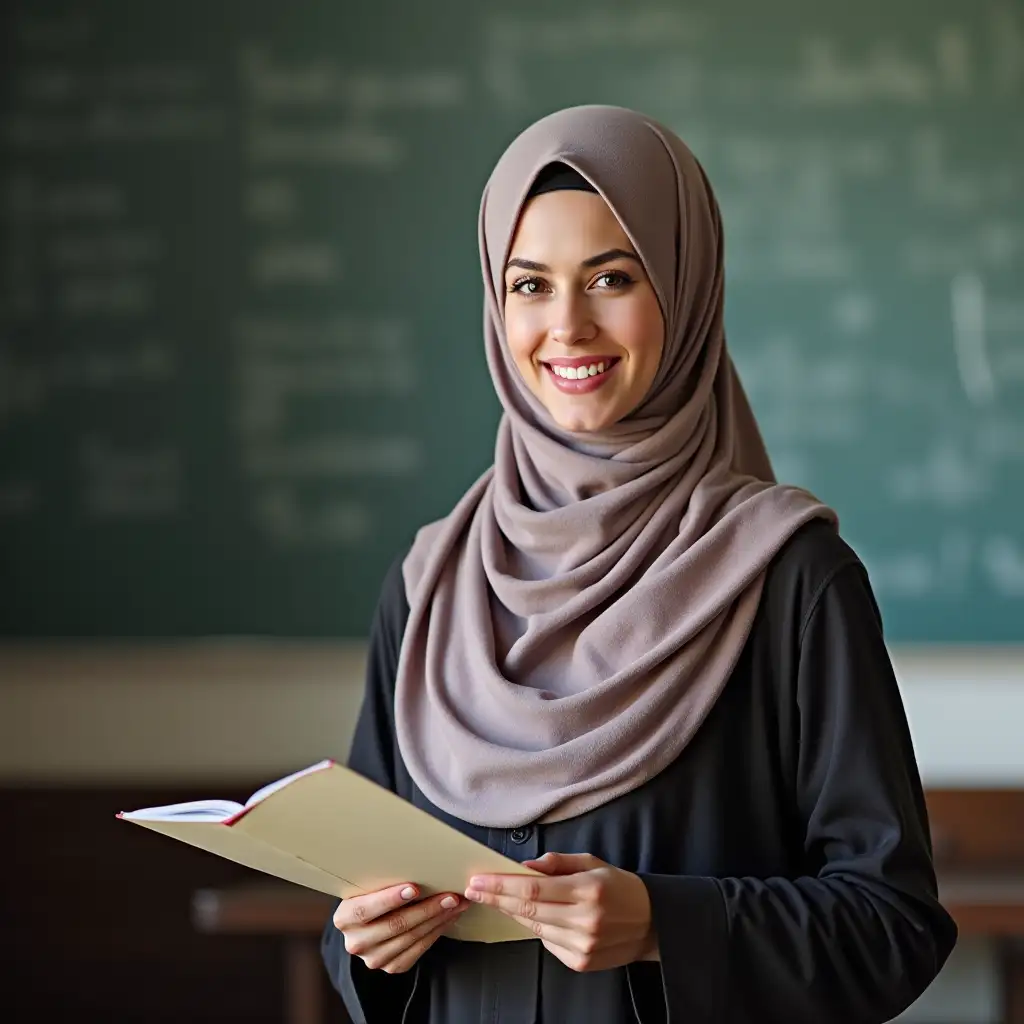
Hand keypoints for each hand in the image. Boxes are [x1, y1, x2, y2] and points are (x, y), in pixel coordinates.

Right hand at [332, 883, 469, 973]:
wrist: (367, 925)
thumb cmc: (371, 897)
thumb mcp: (367, 887)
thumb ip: (381, 880)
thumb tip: (414, 862)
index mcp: (345, 918)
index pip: (365, 909)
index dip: (390, 899)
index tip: (414, 888)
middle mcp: (356, 942)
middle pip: (395, 925)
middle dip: (427, 908)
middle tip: (449, 895)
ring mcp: (374, 958)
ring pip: (411, 938)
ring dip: (438, 919)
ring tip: (456, 905)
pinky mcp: (392, 967)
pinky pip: (418, 950)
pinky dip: (436, 932)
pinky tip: (448, 918)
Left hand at [464, 852, 657, 971]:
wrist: (652, 923)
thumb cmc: (620, 887)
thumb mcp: (592, 863)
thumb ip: (556, 863)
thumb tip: (524, 867)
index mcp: (587, 891)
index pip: (533, 888)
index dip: (501, 885)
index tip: (479, 880)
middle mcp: (584, 921)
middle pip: (528, 909)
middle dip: (497, 898)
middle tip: (474, 889)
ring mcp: (582, 945)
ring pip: (534, 927)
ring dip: (513, 912)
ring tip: (499, 898)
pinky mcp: (580, 962)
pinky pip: (547, 943)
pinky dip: (537, 927)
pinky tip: (535, 915)